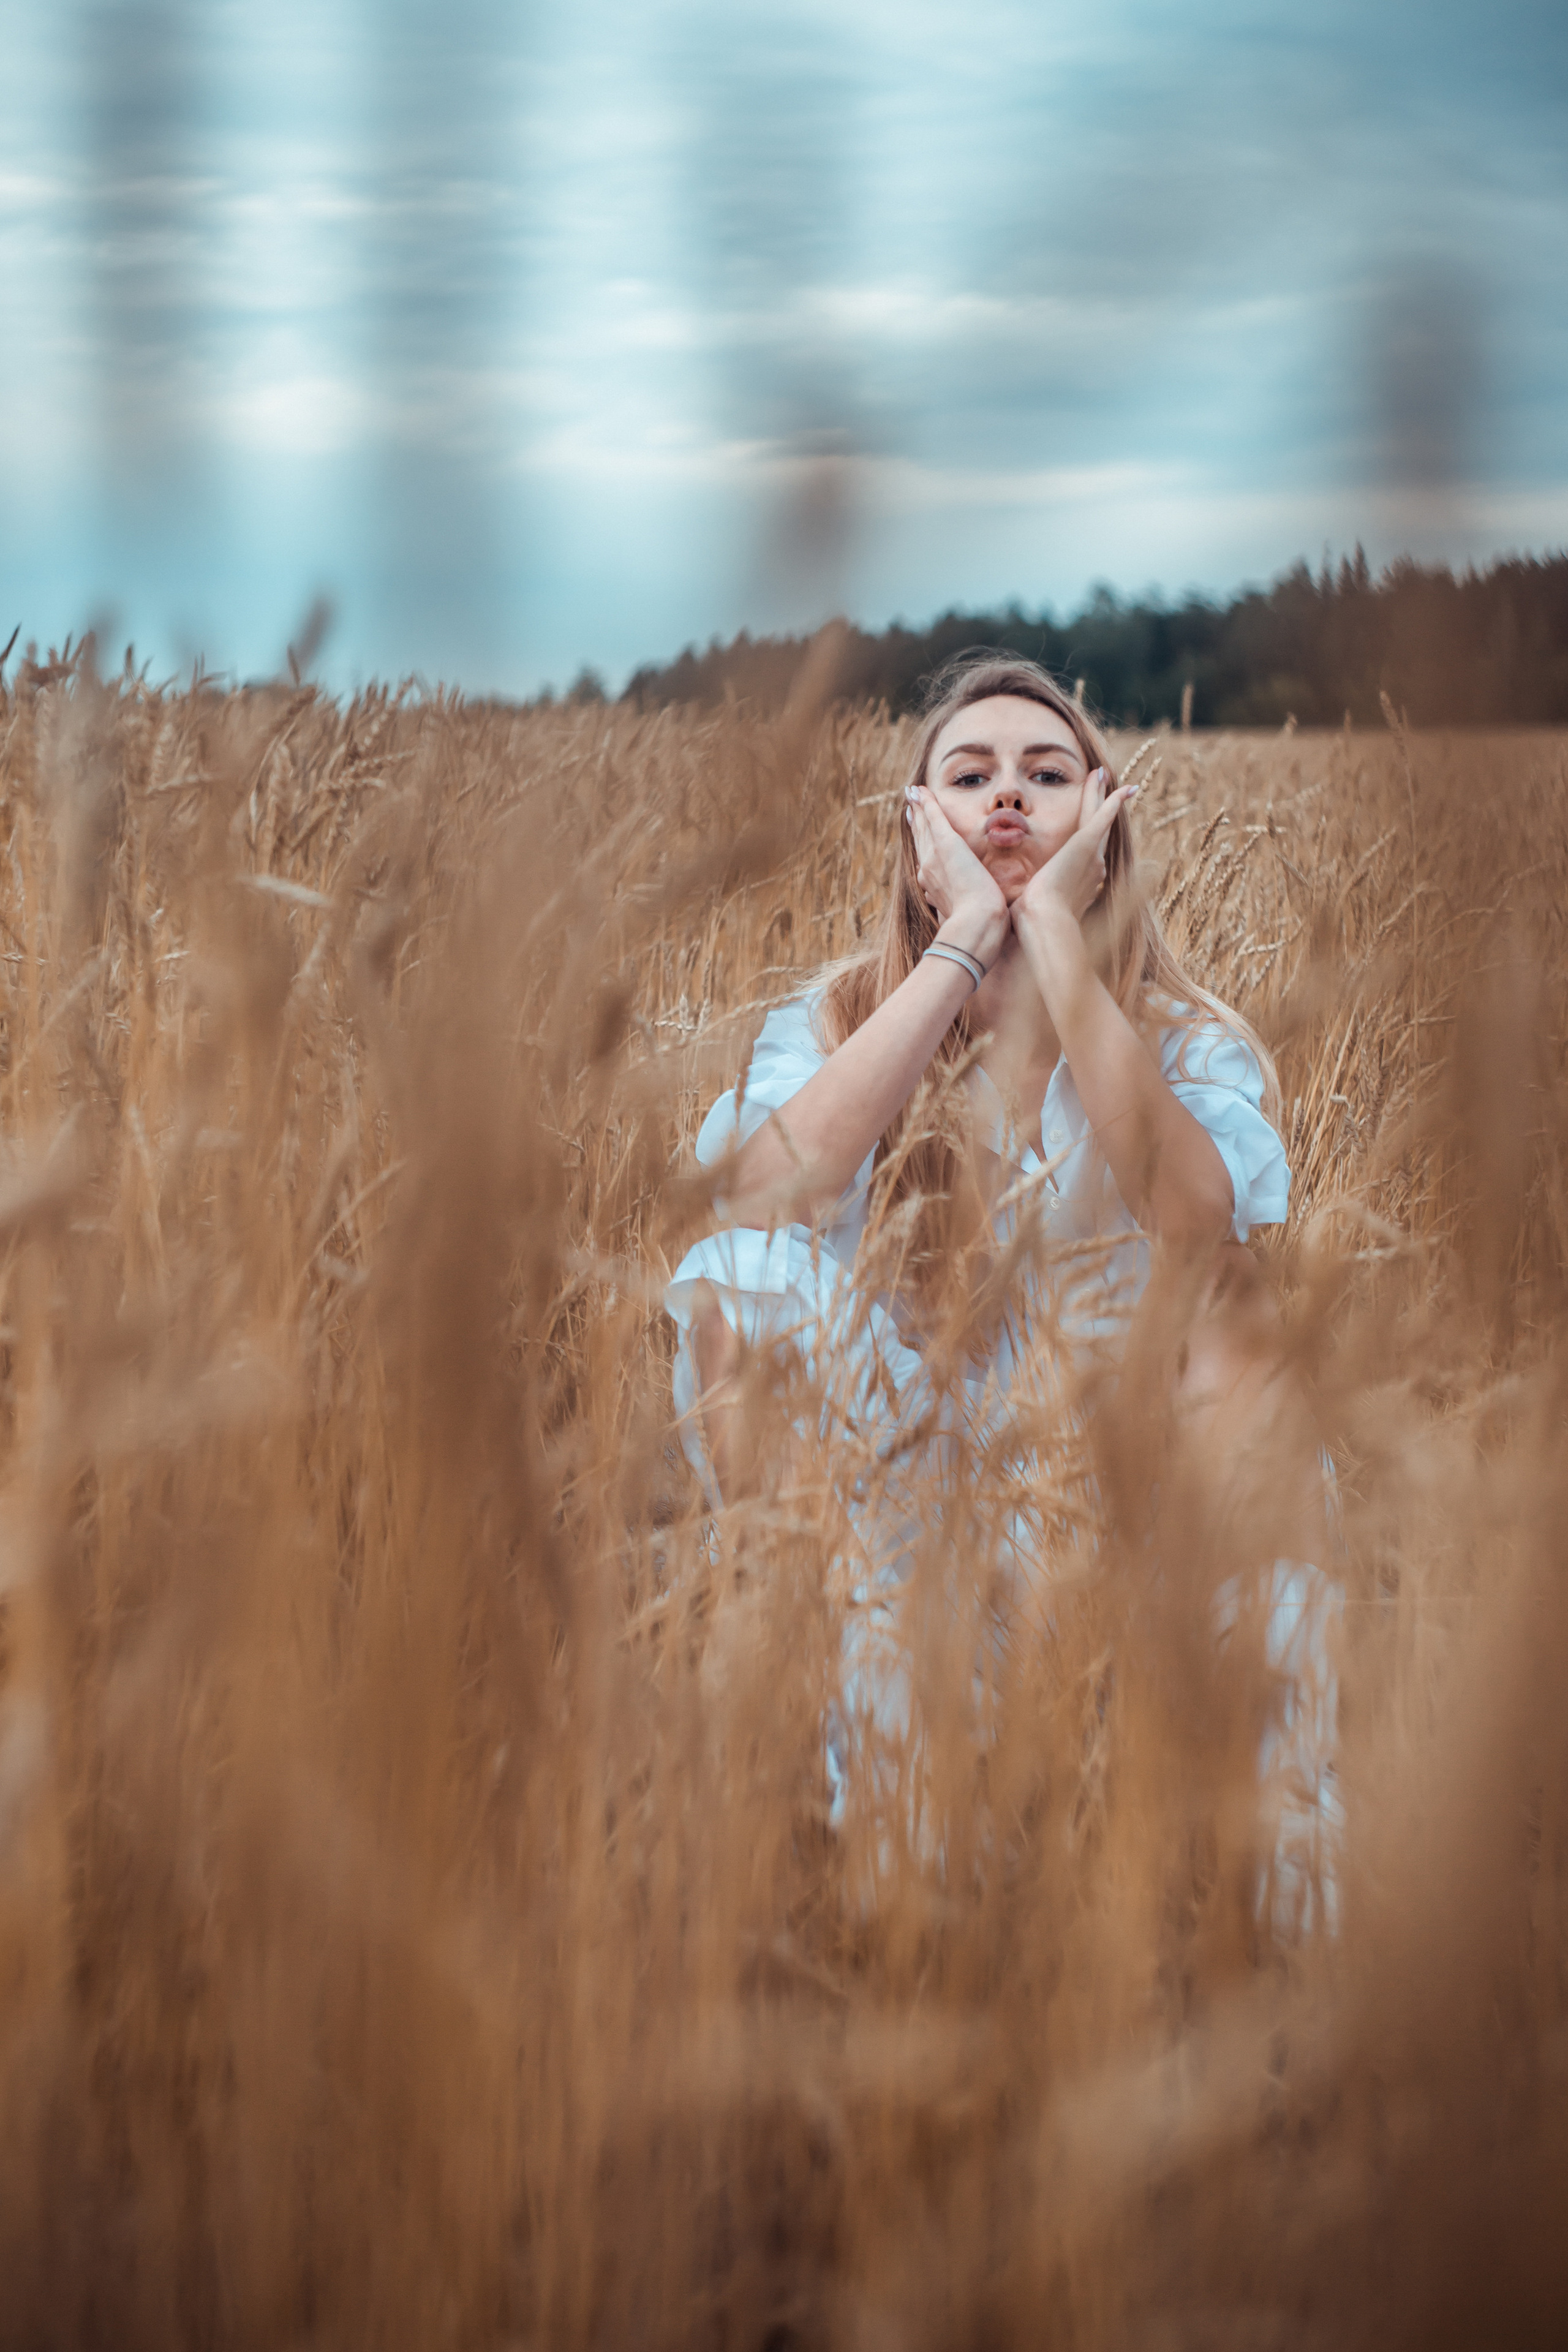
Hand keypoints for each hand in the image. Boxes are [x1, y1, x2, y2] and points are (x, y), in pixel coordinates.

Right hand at [904, 784, 1009, 964]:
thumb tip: (951, 913)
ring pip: (924, 827)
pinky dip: (926, 803)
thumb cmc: (977, 928)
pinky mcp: (946, 845)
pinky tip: (920, 790)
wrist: (975, 925)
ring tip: (913, 794)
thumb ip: (956, 911)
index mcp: (933, 887)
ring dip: (918, 808)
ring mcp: (934, 857)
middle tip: (910, 807)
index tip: (918, 834)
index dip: (922, 846)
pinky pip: (933, 817)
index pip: (926, 860)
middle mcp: (927, 871)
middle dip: (915, 822)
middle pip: (920, 840)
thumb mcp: (963, 918)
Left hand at [1015, 766, 1136, 932]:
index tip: (1091, 825)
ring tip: (1101, 774)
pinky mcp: (1086, 845)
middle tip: (1104, 789)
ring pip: (1098, 816)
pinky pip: (1103, 816)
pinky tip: (1124, 788)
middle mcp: (1092, 869)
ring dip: (1100, 795)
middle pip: (1098, 830)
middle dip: (1100, 807)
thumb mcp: (1031, 907)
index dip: (1090, 834)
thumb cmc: (1033, 922)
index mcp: (1080, 882)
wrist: (1043, 921)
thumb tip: (1015, 906)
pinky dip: (1113, 801)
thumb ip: (1030, 901)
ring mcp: (1092, 856)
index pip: (1086, 852)